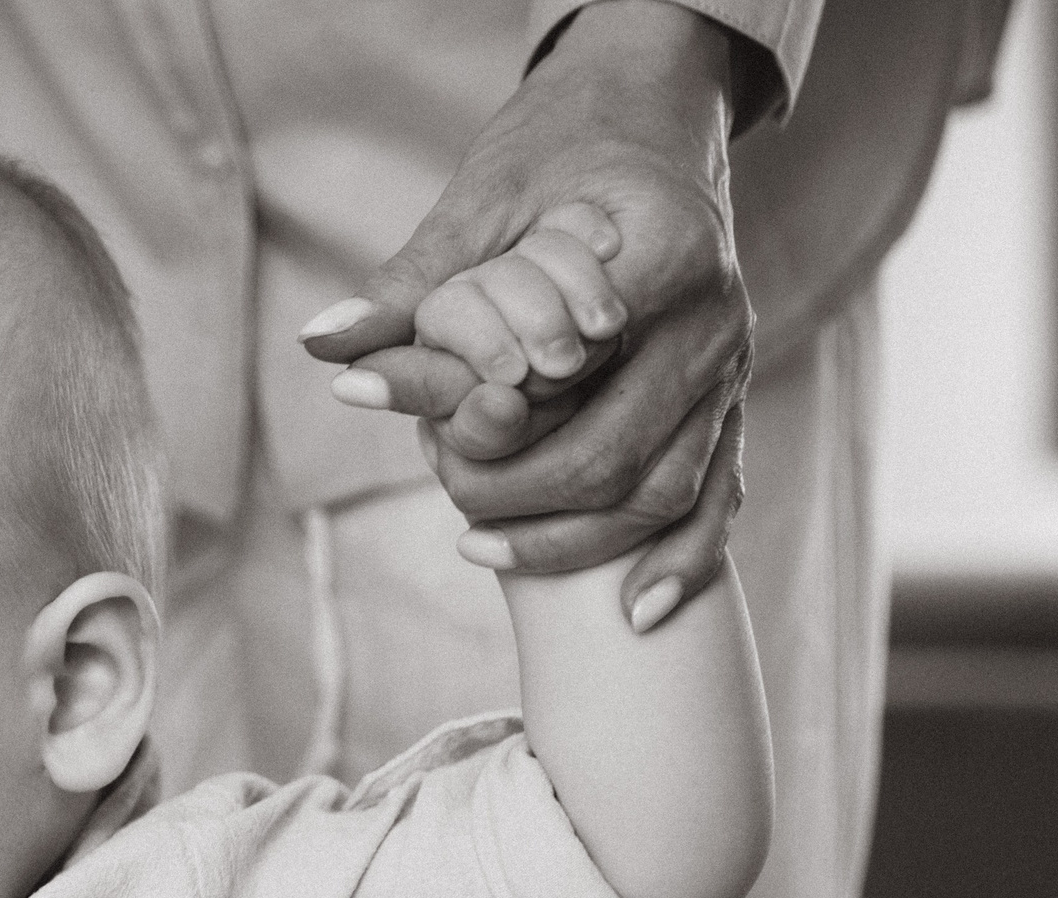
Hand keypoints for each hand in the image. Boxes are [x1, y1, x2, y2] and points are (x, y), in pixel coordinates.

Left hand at [300, 0, 751, 629]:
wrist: (645, 123)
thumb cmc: (556, 158)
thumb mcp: (480, 206)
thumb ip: (411, 286)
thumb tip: (324, 347)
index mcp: (665, 255)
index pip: (579, 362)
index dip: (504, 411)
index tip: (436, 440)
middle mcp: (715, 319)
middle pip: (621, 448)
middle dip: (526, 495)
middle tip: (450, 512)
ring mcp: (733, 370)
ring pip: (668, 488)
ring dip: (578, 539)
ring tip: (482, 548)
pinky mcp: (731, 405)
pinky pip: (718, 498)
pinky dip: (681, 561)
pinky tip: (633, 614)